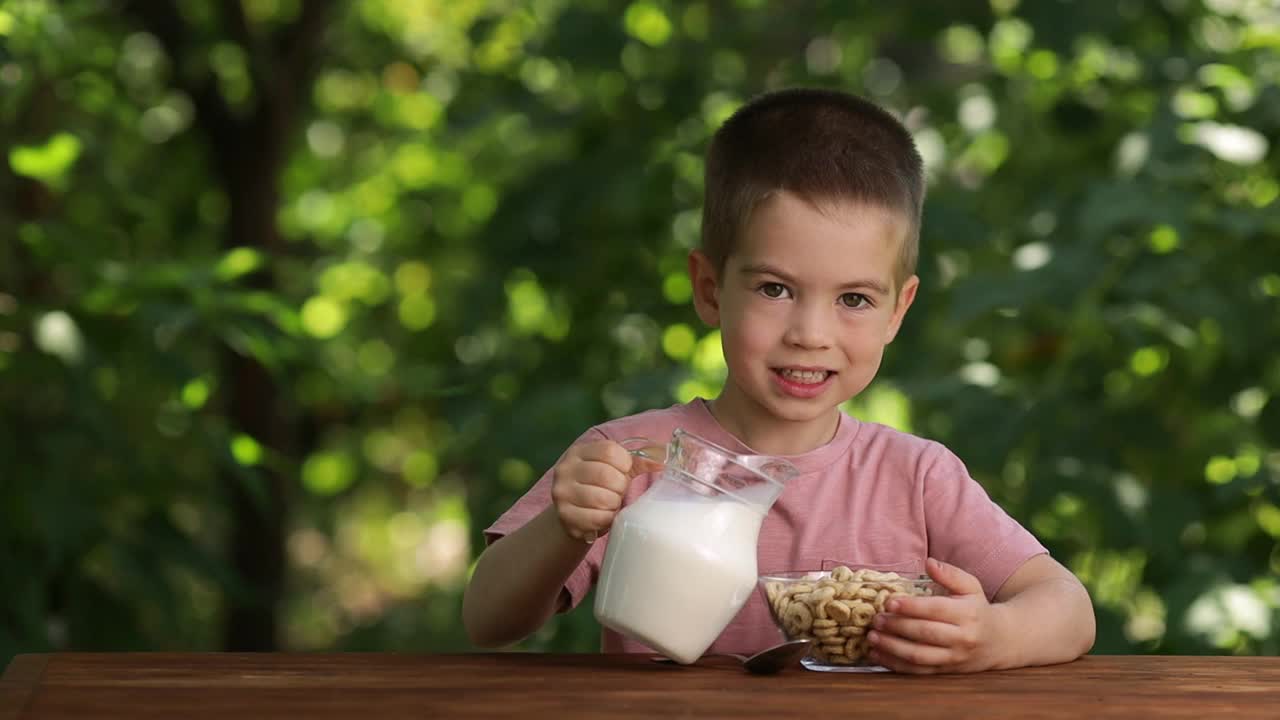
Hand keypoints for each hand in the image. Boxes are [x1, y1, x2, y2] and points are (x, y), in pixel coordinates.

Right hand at [549, 440, 654, 542]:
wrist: (572, 514)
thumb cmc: (599, 487)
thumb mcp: (614, 469)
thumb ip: (637, 461)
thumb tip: (664, 459)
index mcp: (579, 452)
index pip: (610, 451)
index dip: (624, 464)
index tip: (624, 472)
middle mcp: (565, 469)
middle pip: (607, 475)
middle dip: (620, 487)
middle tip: (617, 492)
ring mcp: (562, 492)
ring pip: (603, 498)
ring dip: (613, 504)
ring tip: (609, 504)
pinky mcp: (564, 515)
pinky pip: (597, 518)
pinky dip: (607, 519)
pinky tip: (603, 516)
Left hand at [865, 557, 1009, 673]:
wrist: (1000, 642)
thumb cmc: (978, 609)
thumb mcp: (971, 587)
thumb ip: (950, 574)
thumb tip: (929, 562)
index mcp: (968, 614)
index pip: (936, 610)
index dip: (911, 607)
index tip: (889, 602)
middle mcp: (962, 638)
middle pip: (925, 634)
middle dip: (897, 627)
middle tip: (876, 619)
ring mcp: (954, 658)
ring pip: (919, 656)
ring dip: (892, 648)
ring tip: (872, 637)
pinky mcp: (945, 671)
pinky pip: (918, 671)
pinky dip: (895, 665)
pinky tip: (877, 655)